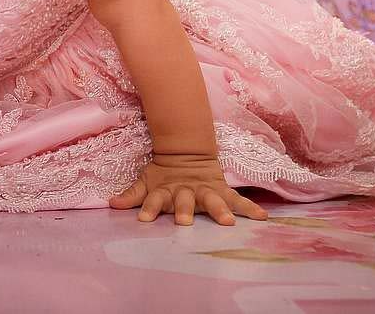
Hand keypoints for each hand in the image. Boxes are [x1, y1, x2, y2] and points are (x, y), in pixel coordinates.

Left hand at [109, 152, 269, 225]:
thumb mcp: (146, 183)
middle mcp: (186, 191)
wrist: (187, 151)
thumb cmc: (164, 175)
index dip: (149, 208)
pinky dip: (250, 208)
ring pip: (213, 200)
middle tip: (184, 222)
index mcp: (165, 190)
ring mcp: (205, 190)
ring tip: (228, 222)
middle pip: (185, 201)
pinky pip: (237, 200)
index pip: (154, 200)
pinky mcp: (222, 190)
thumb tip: (112, 204)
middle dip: (184, 210)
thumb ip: (132, 196)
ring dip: (219, 210)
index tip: (144, 219)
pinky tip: (262, 217)